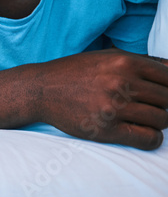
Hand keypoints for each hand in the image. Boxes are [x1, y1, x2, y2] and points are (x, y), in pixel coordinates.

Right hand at [35, 50, 167, 149]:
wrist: (40, 89)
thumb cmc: (75, 72)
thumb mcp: (106, 57)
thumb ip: (141, 61)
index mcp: (124, 61)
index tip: (162, 95)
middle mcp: (121, 82)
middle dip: (164, 105)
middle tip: (151, 107)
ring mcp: (114, 107)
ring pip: (161, 119)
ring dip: (157, 121)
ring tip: (144, 119)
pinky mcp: (106, 129)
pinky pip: (147, 138)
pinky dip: (152, 138)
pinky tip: (143, 133)